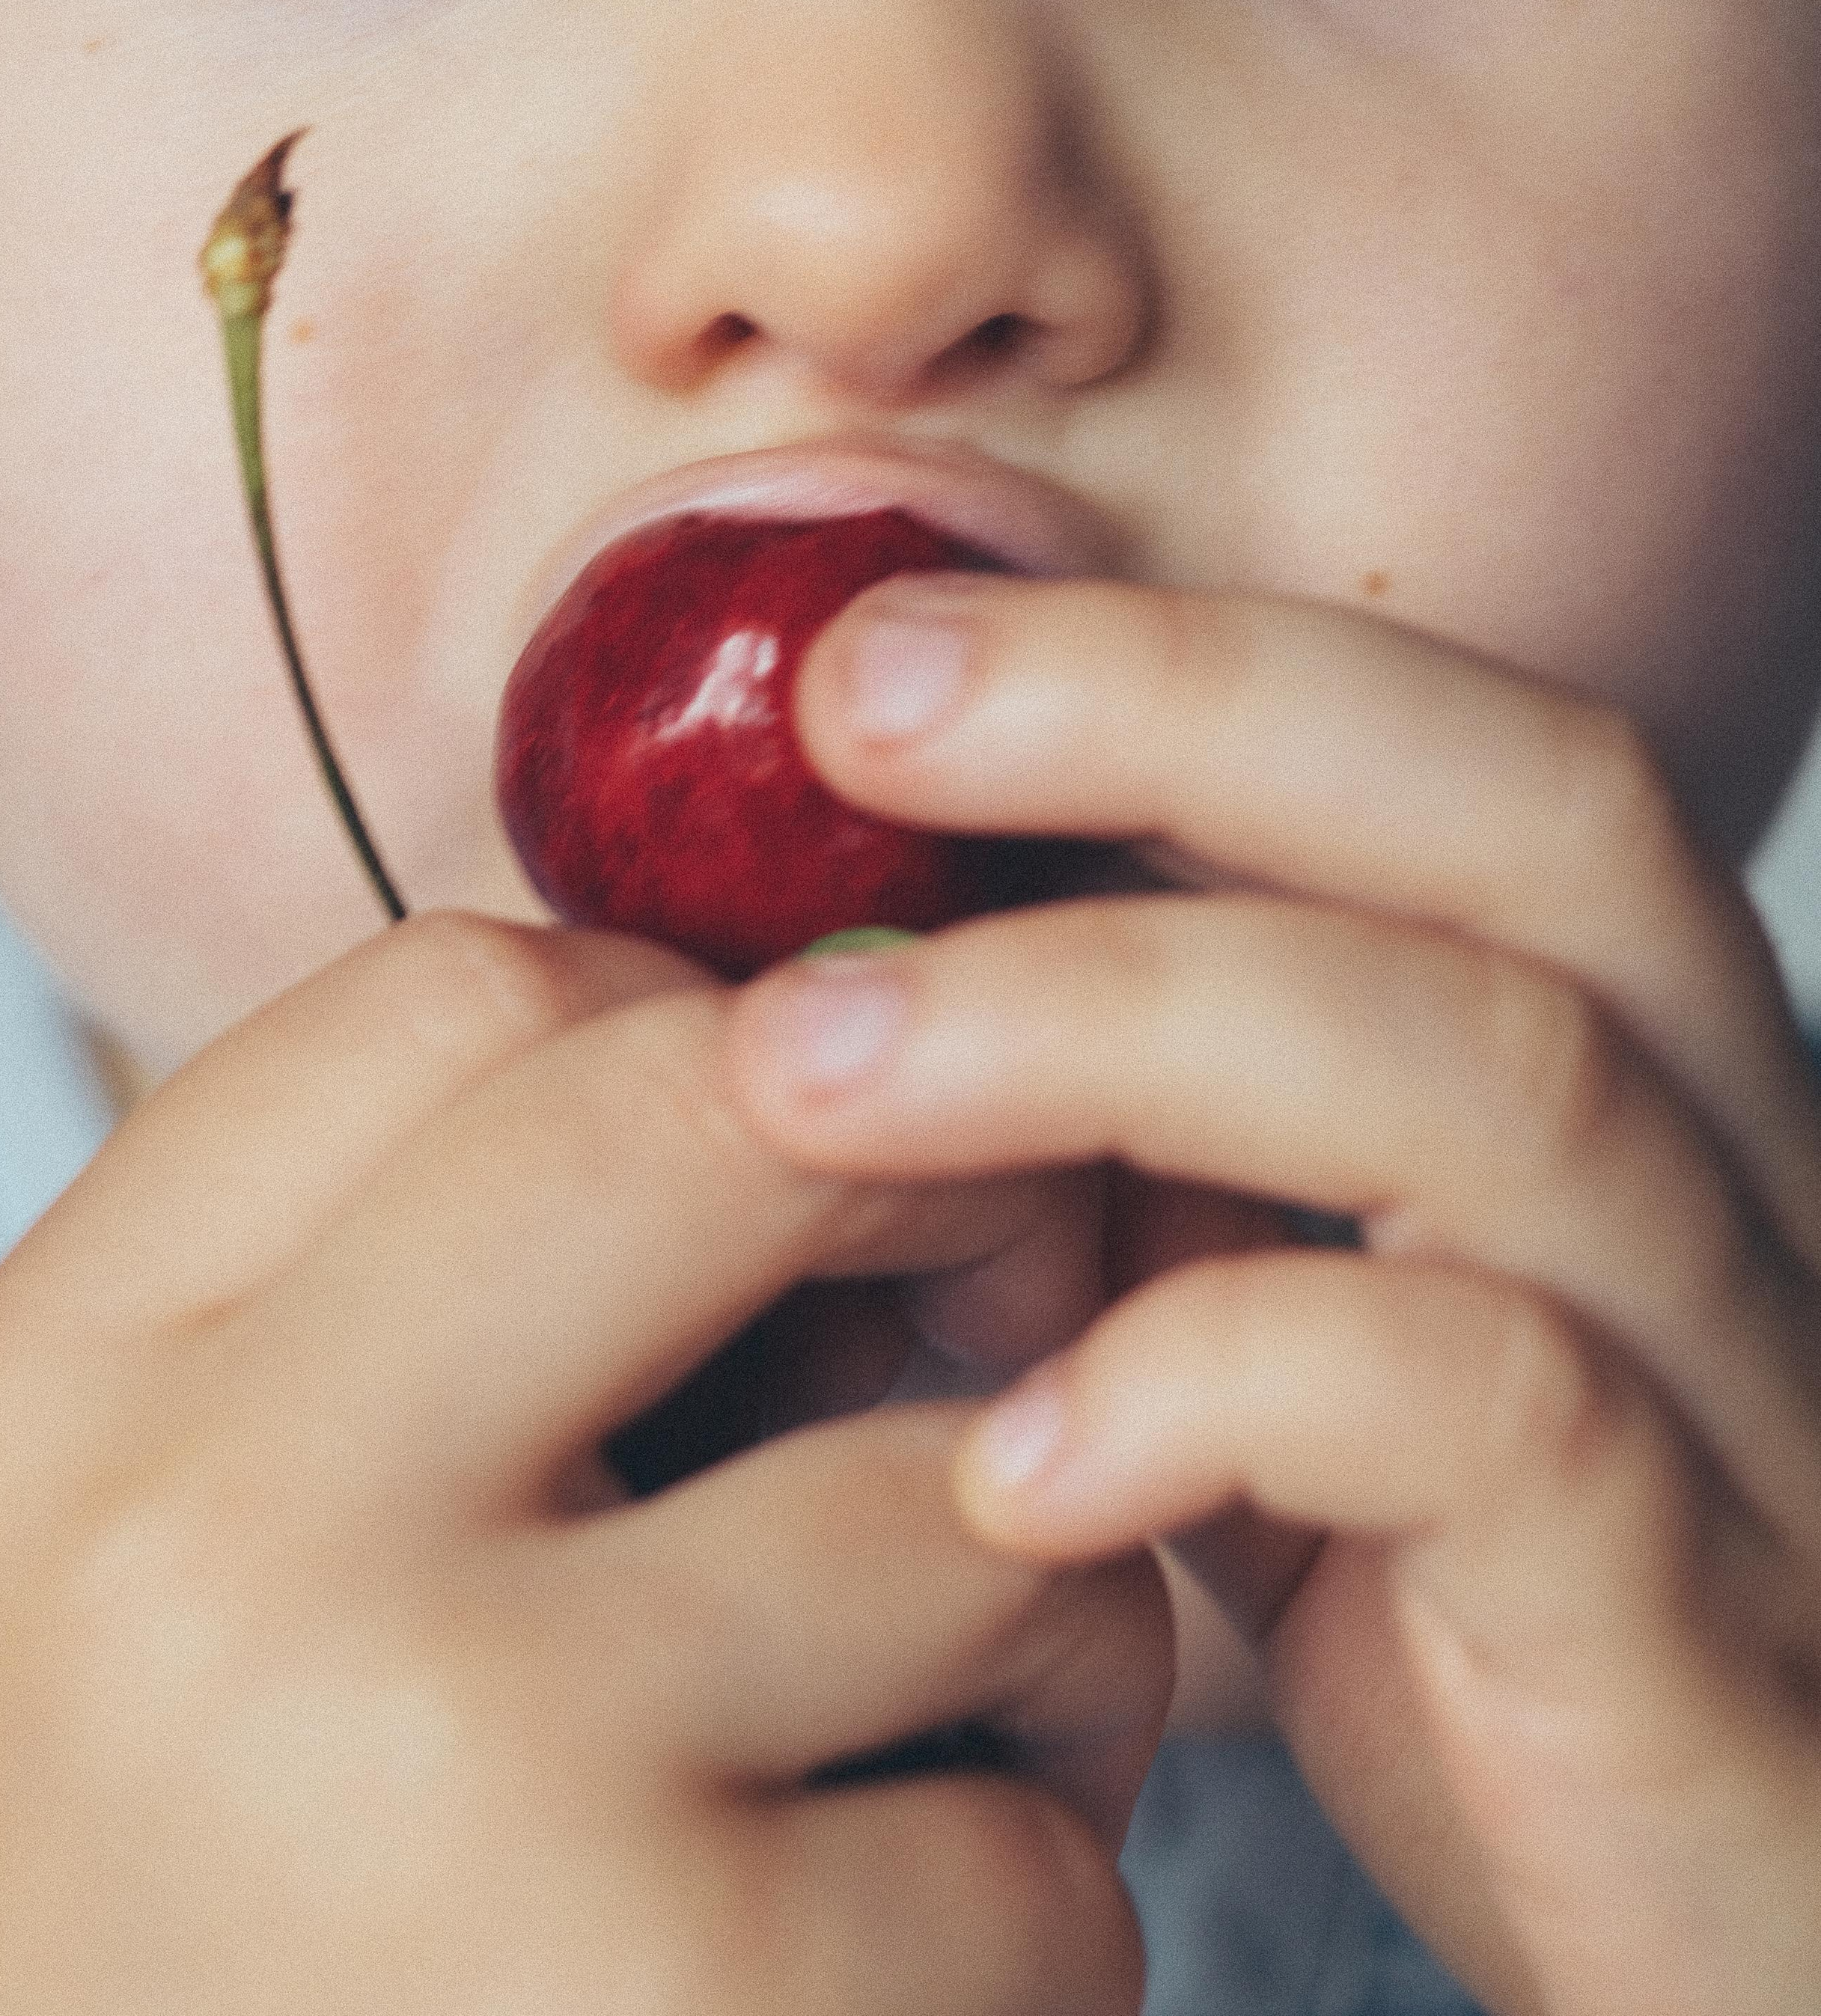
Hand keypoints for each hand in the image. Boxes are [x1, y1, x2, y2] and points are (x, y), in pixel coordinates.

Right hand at [0, 912, 1171, 2015]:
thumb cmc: (131, 1983)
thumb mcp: (92, 1639)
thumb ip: (333, 1374)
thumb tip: (742, 1104)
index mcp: (24, 1436)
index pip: (440, 1008)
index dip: (671, 1040)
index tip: (783, 1170)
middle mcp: (203, 1558)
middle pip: (715, 1125)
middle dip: (927, 1196)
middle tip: (999, 1323)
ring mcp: (451, 1790)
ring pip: (958, 1520)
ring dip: (1028, 1644)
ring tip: (930, 1795)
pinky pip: (1031, 1872)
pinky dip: (1017, 1945)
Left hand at [730, 574, 1820, 2015]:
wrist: (1663, 1926)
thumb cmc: (1392, 1592)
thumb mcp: (1248, 1287)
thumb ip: (1127, 1107)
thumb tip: (831, 895)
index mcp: (1620, 1066)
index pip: (1464, 746)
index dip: (1182, 652)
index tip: (868, 649)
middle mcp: (1726, 1185)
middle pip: (1540, 823)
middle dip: (1175, 718)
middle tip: (851, 717)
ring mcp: (1748, 1412)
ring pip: (1514, 1088)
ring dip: (1118, 1021)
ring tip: (810, 1067)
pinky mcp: (1704, 1658)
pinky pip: (1517, 1430)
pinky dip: (1227, 1382)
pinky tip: (1006, 1460)